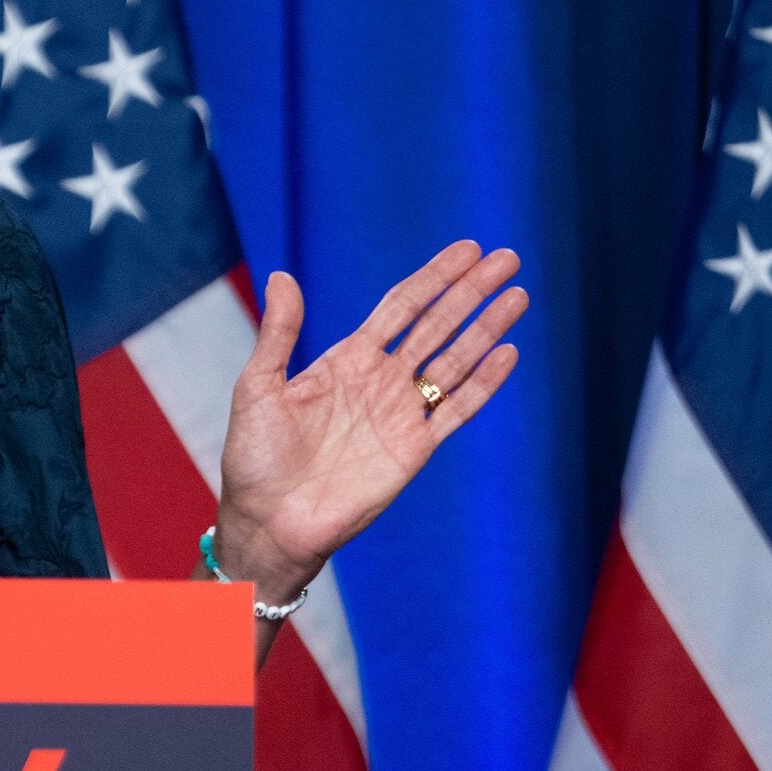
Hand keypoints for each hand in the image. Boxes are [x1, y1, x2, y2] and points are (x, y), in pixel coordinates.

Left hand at [213, 241, 525, 605]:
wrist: (268, 521)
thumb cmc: (254, 457)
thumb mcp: (258, 386)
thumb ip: (279, 333)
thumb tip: (283, 276)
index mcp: (347, 360)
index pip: (401, 308)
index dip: (434, 278)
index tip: (467, 249)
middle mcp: (381, 381)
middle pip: (438, 325)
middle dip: (471, 292)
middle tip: (508, 257)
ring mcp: (401, 414)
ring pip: (455, 362)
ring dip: (487, 329)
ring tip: (517, 296)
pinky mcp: (414, 450)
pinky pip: (456, 411)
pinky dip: (483, 384)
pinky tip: (507, 353)